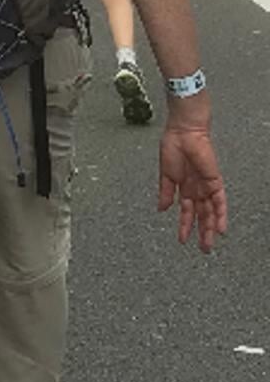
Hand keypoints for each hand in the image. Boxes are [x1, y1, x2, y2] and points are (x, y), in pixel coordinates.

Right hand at [157, 121, 227, 251]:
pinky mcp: (214, 181)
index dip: (185, 226)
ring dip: (210, 228)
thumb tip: (162, 209)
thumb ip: (165, 192)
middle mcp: (197, 189)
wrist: (183, 132)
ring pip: (211, 212)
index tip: (183, 239)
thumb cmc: (173, 145)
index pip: (187, 212)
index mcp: (184, 187)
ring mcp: (206, 186)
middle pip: (202, 215)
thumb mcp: (166, 174)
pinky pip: (220, 202)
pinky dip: (220, 215)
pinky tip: (220, 228)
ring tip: (209, 243)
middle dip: (202, 233)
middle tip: (204, 249)